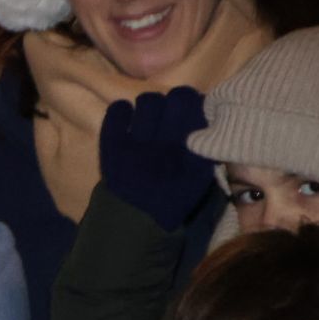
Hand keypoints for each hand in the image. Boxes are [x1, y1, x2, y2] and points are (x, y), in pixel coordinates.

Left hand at [98, 87, 213, 231]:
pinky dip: (121, 110)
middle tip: (169, 112)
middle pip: (177, 97)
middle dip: (175, 101)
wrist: (133, 222)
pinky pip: (117, 111)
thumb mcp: (199, 177)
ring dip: (150, 105)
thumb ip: (205, 146)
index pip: (199, 108)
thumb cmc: (171, 197)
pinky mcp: (112, 147)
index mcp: (195, 154)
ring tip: (147, 118)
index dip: (194, 103)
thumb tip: (202, 111)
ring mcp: (138, 145)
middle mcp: (170, 146)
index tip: (190, 109)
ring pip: (148, 100)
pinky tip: (125, 118)